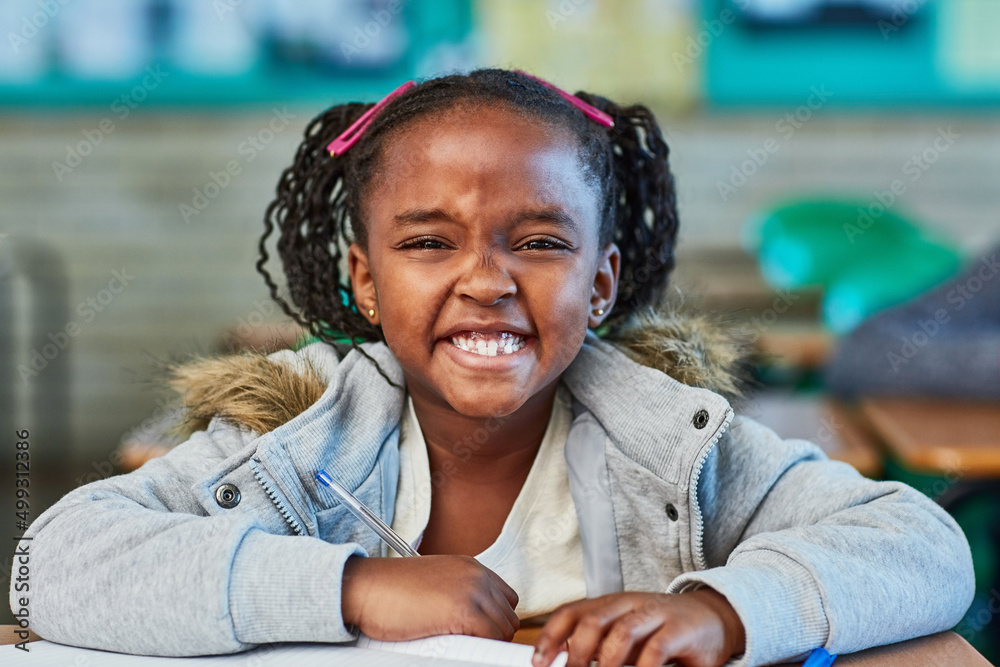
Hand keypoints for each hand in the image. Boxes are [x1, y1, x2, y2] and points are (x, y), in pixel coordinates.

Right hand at [341, 555, 519, 641]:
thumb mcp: (434, 586)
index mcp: (471, 567)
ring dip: (486, 643)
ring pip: (503, 629)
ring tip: (460, 647)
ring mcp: (472, 591)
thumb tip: (476, 626)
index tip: (480, 635)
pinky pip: (490, 638)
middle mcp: (476, 575)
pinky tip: (456, 648)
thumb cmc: (390, 591)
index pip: (506, 599)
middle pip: (508, 616)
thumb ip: (459, 596)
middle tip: (469, 646)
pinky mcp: (463, 611)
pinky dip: (478, 649)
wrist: (365, 587)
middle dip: (493, 635)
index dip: (495, 620)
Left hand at [531, 589, 745, 666]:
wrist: (713, 618)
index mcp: (610, 604)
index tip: (537, 661)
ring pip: (622, 631)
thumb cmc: (662, 631)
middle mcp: (629, 604)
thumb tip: (563, 659)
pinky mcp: (680, 629)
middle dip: (576, 652)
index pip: (572, 612)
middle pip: (593, 619)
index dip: (551, 635)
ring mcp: (656, 613)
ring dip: (607, 661)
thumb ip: (600, 644)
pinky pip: (656, 649)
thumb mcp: (627, 634)